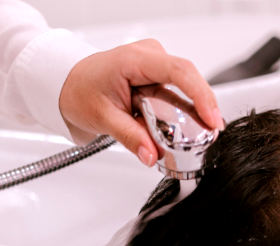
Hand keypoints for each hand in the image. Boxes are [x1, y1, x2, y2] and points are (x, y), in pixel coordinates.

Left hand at [58, 39, 223, 167]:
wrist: (67, 85)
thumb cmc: (80, 91)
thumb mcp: (103, 118)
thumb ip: (130, 138)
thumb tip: (152, 154)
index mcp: (135, 59)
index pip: (178, 71)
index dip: (200, 95)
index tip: (212, 118)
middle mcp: (149, 57)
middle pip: (188, 80)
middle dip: (201, 108)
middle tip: (211, 134)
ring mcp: (155, 66)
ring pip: (184, 89)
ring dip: (191, 113)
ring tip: (199, 136)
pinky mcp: (156, 78)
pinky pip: (175, 95)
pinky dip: (180, 112)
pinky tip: (184, 128)